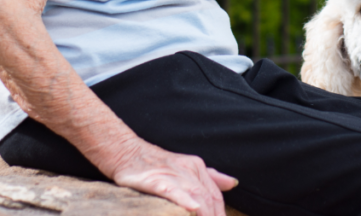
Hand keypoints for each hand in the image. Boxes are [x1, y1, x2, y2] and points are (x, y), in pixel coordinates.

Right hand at [109, 137, 237, 215]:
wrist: (127, 152)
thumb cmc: (158, 165)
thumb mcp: (187, 167)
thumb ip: (210, 177)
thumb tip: (233, 183)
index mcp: (197, 168)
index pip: (216, 197)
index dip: (220, 215)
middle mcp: (189, 170)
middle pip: (209, 200)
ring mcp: (173, 174)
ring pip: (196, 197)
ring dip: (206, 214)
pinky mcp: (156, 180)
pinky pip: (173, 191)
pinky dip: (185, 200)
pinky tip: (193, 209)